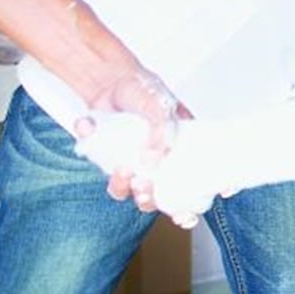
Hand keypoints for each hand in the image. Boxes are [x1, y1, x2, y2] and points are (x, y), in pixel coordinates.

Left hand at [73, 68, 188, 207]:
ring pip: (133, 192)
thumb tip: (154, 159)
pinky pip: (109, 178)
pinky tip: (98, 140)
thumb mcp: (160, 105)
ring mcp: (137, 164)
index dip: (193, 201)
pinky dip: (100, 165)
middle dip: (152, 197)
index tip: (186, 212)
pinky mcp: (113, 164)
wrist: (108, 81)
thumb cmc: (141, 89)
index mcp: (182, 147)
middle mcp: (161, 161)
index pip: (196, 180)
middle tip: (144, 185)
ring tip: (123, 170)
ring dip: (126, 187)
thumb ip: (162, 130)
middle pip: (162, 194)